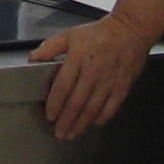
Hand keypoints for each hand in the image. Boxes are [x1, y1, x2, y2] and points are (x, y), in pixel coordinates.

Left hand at [31, 10, 162, 139]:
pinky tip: (93, 124)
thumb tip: (33, 59)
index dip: (55, 104)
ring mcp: (109, 80)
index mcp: (78, 58)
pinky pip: (111, 107)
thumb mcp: (70, 35)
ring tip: (72, 133)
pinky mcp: (122, 86)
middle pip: (76, 102)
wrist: (130, 30)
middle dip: (66, 121)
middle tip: (59, 132)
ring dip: (81, 124)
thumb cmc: (100, 33)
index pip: (63, 86)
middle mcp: (93, 71)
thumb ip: (49, 47)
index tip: (50, 115)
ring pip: (92, 108)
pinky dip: (101, 118)